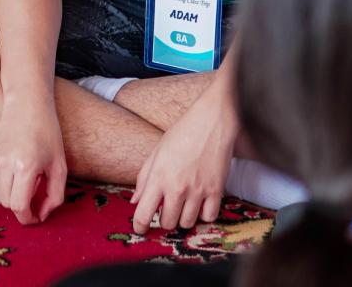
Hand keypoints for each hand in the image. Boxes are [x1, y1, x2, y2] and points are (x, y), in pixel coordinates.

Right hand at [0, 102, 67, 224]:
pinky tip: (8, 175)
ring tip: (21, 179)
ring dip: (8, 196)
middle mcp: (5, 163)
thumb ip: (54, 197)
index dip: (28, 218)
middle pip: (6, 203)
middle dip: (20, 205)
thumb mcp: (60, 168)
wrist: (27, 107)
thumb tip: (41, 216)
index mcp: (26, 167)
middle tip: (33, 189)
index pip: (19, 207)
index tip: (36, 216)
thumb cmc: (48, 136)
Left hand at [131, 84, 237, 232]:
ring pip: (187, 223)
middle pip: (167, 222)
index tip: (139, 228)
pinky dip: (203, 214)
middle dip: (163, 219)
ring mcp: (198, 191)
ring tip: (183, 203)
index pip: (143, 213)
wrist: (210, 123)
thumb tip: (134, 201)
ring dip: (183, 217)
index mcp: (158, 178)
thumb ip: (143, 178)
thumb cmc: (180, 135)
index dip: (139, 225)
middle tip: (165, 208)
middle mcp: (177, 188)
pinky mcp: (217, 191)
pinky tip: (200, 203)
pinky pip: (209, 217)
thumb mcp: (155, 153)